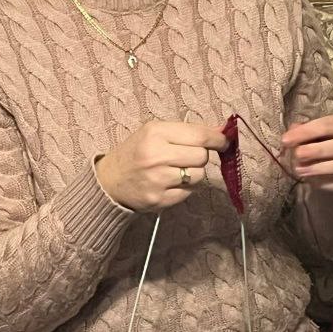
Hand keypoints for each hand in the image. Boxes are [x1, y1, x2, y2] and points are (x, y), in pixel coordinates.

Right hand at [95, 120, 228, 211]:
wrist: (108, 182)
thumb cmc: (135, 152)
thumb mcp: (155, 132)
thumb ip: (188, 131)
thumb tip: (222, 130)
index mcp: (155, 133)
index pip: (200, 136)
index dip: (218, 139)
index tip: (224, 141)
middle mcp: (156, 156)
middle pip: (202, 157)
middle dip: (201, 156)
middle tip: (189, 155)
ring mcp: (158, 181)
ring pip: (199, 176)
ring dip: (194, 172)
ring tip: (177, 169)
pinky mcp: (160, 200)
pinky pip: (189, 192)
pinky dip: (186, 187)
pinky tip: (171, 182)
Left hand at [281, 114, 332, 192]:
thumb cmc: (332, 142)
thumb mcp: (321, 133)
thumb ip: (306, 132)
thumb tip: (291, 132)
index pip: (328, 125)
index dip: (306, 132)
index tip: (286, 140)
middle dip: (317, 150)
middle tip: (298, 155)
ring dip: (321, 168)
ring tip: (300, 171)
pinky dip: (328, 183)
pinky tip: (313, 182)